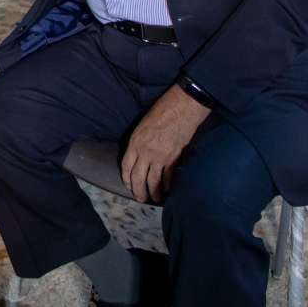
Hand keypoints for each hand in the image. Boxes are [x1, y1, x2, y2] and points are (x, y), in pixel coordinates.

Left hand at [120, 84, 209, 203]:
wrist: (182, 107)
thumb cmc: (162, 111)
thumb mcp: (143, 125)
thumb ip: (139, 142)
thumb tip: (139, 155)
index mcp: (135, 142)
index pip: (126, 166)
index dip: (127, 179)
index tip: (128, 186)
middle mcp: (145, 152)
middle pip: (138, 178)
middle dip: (138, 191)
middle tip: (140, 199)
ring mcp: (160, 156)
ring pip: (153, 181)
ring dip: (153, 193)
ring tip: (154, 199)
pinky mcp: (174, 158)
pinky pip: (168, 177)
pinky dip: (168, 186)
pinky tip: (168, 191)